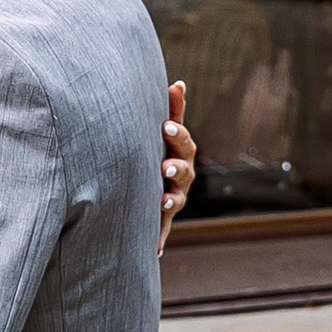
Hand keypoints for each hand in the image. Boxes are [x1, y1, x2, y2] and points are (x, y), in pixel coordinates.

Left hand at [160, 82, 195, 248]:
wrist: (147, 185)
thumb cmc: (155, 149)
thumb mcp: (160, 133)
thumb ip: (171, 111)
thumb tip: (178, 83)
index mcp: (180, 152)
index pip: (183, 141)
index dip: (177, 134)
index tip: (167, 127)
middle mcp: (181, 176)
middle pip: (184, 170)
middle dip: (176, 168)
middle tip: (165, 166)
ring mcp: (173, 197)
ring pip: (175, 200)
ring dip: (169, 201)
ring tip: (161, 202)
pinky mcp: (161, 219)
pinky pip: (161, 229)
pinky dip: (158, 238)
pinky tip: (154, 248)